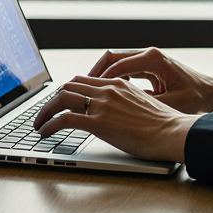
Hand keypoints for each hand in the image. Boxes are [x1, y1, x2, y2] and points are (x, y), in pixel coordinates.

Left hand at [33, 76, 200, 162]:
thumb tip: (115, 113)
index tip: (59, 100)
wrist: (175, 132)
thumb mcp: (143, 105)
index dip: (67, 89)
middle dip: (51, 98)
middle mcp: (107, 90)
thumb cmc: (166, 125)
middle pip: (68, 86)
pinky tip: (45, 132)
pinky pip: (63, 119)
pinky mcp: (98, 122)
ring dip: (45, 111)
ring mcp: (101, 105)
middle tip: (44, 111)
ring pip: (61, 99)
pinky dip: (49, 124)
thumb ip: (126, 103)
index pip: (83, 80)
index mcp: (118, 84)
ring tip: (38, 123)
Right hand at [89, 48, 212, 112]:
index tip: (85, 92)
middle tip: (80, 90)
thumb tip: (118, 109)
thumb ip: (144, 104)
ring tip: (90, 93)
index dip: (98, 80)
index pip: (116, 65)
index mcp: (153, 60)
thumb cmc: (199, 101)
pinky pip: (125, 68)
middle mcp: (149, 54)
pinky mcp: (150, 65)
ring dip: (102, 75)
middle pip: (111, 57)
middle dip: (94, 74)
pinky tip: (107, 93)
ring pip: (116, 61)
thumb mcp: (171, 105)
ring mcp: (149, 58)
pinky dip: (113, 78)